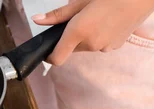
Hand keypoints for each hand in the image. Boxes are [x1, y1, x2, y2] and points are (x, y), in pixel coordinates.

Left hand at [31, 0, 153, 64]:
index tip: (47, 49)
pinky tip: (106, 20)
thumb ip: (57, 14)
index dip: (49, 56)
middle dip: (69, 38)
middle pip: (71, 50)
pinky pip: (99, 45)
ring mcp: (104, 47)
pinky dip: (98, 36)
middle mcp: (91, 44)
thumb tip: (37, 20)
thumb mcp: (80, 1)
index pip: (57, 58)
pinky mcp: (115, 46)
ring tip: (95, 16)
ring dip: (84, 36)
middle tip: (78, 18)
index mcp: (78, 32)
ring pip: (86, 46)